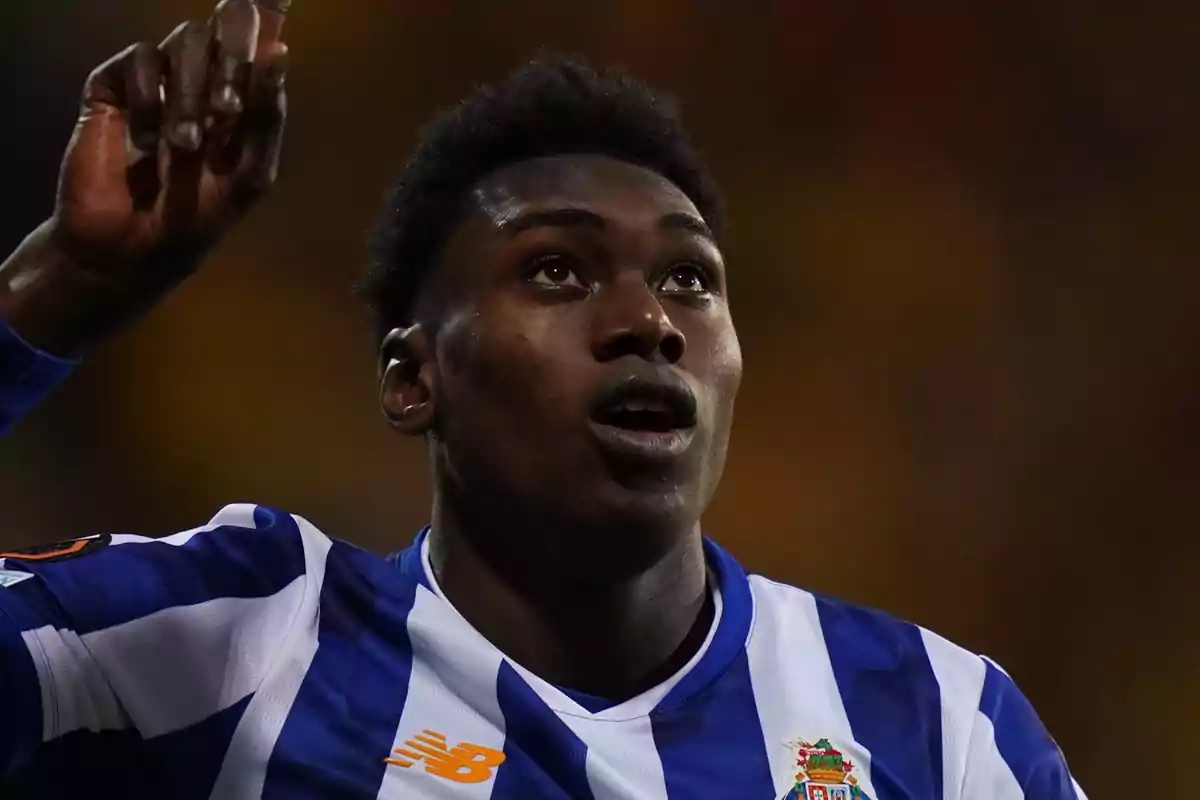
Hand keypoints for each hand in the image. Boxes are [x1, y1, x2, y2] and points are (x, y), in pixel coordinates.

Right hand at [0, 0, 288, 354]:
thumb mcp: (249, 174)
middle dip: (234, 58)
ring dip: (190, 96)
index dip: (267, 9)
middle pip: (226, 29)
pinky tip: (144, 140)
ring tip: (183, 147)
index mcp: (242, 99)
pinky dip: (150, 99)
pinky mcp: (115, 85)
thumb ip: (268, 116)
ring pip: (185, 43)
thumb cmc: (196, 217)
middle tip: (228, 109)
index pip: (259, 43)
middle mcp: (204, 81)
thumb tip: (281, 51)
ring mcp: (159, 80)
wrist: (130, 247)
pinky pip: (141, 59)